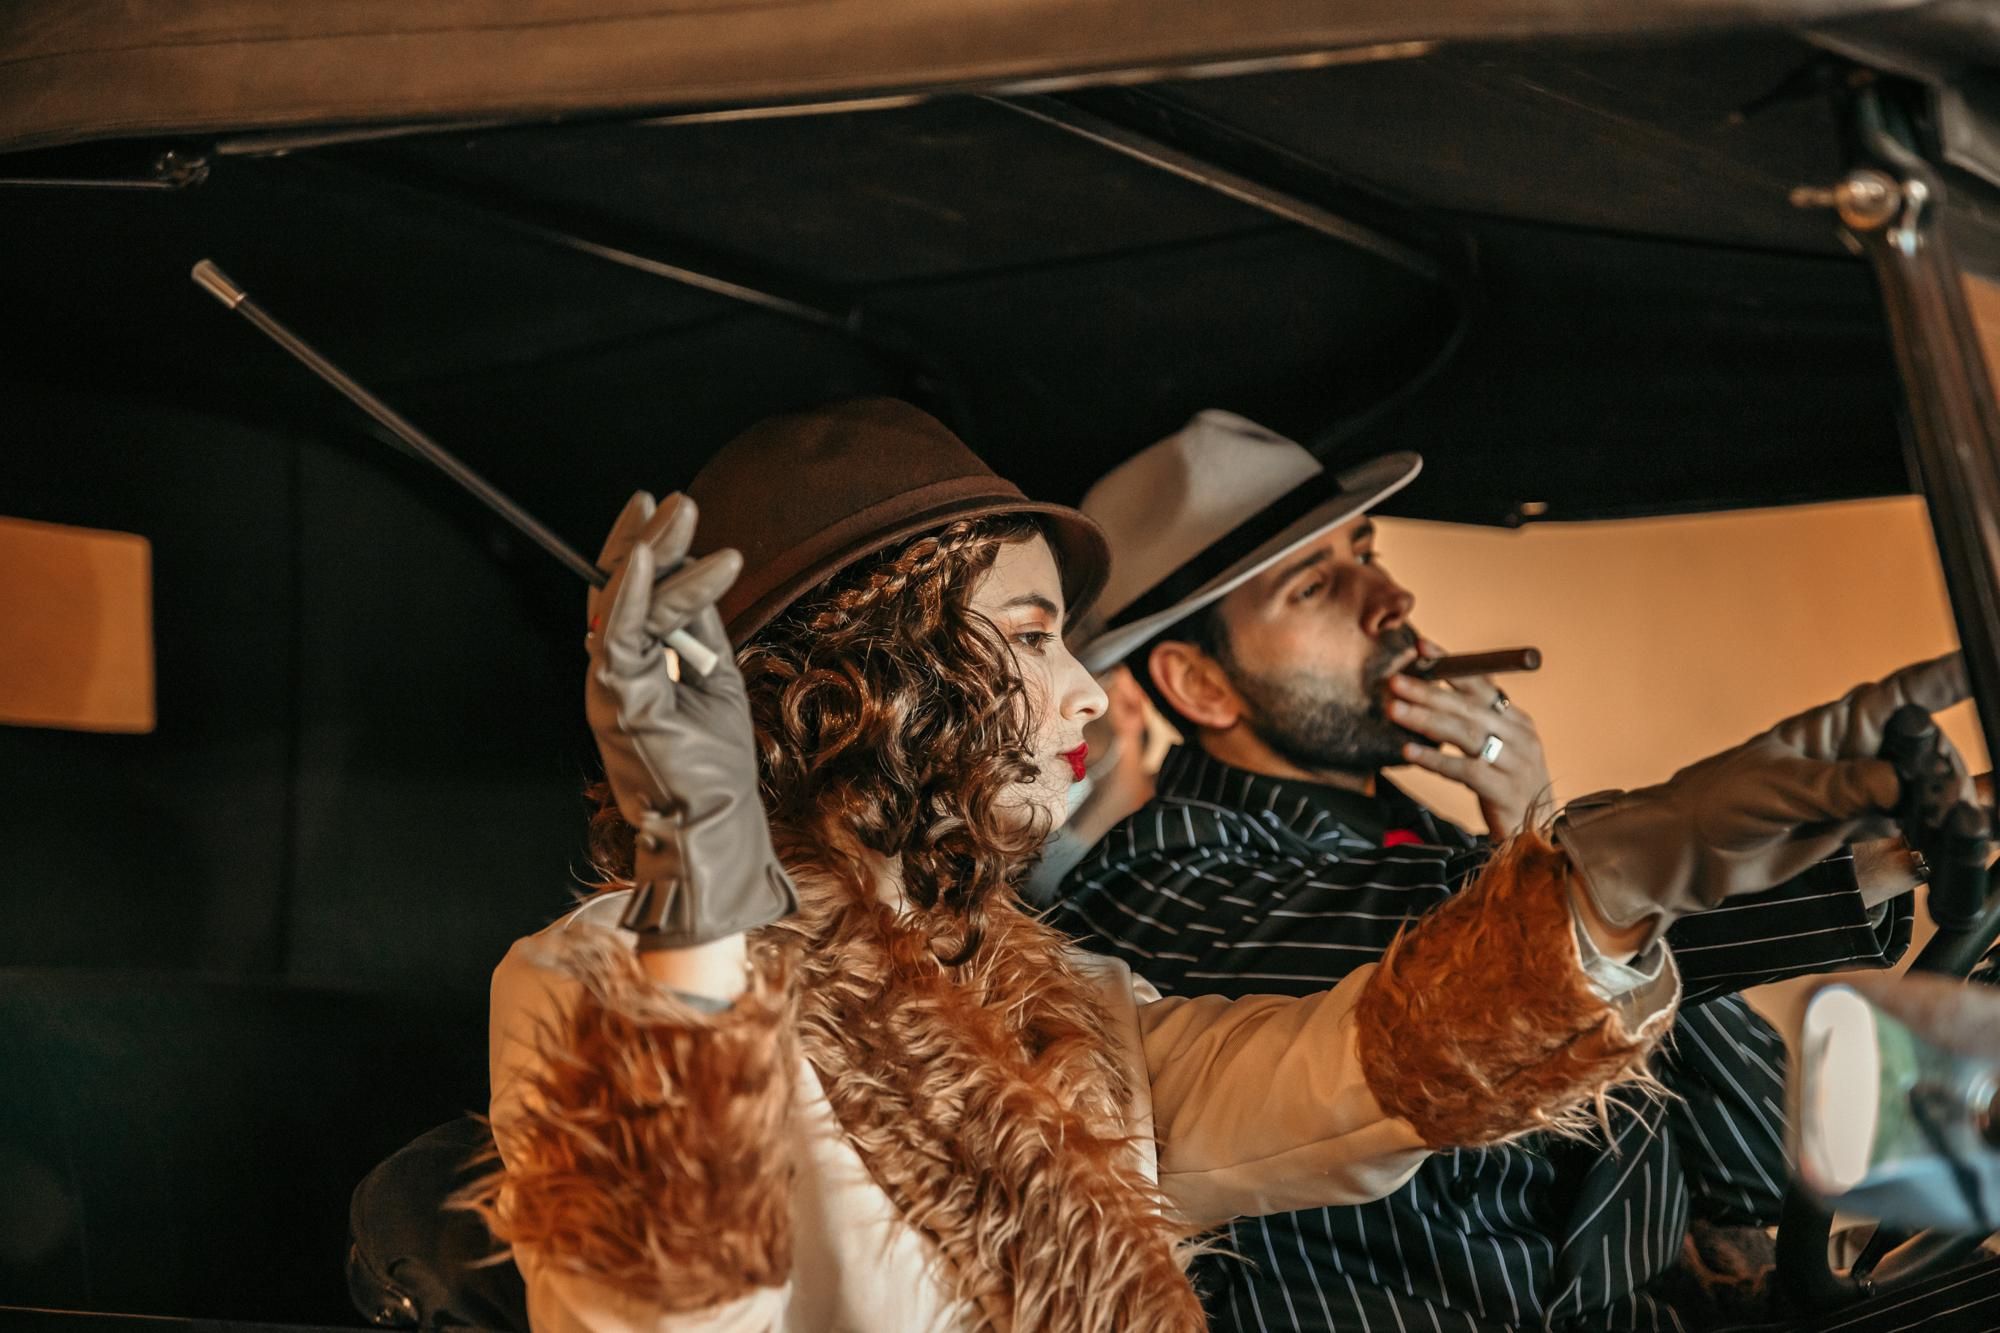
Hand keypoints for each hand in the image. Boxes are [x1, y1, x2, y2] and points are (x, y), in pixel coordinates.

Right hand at [587, 492, 796, 949]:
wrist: (709, 827)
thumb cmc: (713, 763)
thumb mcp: (716, 677)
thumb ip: (699, 629)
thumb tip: (699, 570)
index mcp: (635, 665)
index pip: (632, 593)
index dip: (646, 545)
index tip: (665, 503)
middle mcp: (614, 670)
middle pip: (621, 589)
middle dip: (650, 536)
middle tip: (676, 498)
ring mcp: (610, 686)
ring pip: (624, 605)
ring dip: (656, 554)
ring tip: (684, 514)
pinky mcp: (616, 702)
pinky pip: (618, 638)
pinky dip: (634, 596)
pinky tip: (648, 557)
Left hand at [1388, 645, 1551, 835]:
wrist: (1536, 833)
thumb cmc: (1507, 786)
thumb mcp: (1498, 750)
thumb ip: (1474, 725)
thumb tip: (1428, 697)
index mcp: (1517, 721)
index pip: (1483, 684)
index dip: (1452, 665)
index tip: (1421, 648)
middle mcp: (1521, 737)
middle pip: (1468, 708)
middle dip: (1429, 691)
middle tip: (1394, 681)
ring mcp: (1515, 764)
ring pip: (1465, 735)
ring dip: (1426, 720)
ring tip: (1394, 710)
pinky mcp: (1504, 792)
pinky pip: (1465, 770)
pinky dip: (1436, 759)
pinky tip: (1409, 751)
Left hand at [1555, 653, 1967, 943]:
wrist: (1690, 854)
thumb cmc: (1716, 802)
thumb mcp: (1776, 787)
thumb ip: (1837, 786)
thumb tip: (1895, 785)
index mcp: (1835, 727)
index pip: (1904, 694)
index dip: (1947, 679)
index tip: (1982, 665)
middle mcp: (1858, 758)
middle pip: (1929, 752)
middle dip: (1946, 770)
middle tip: (1941, 799)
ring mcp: (1864, 797)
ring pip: (1930, 793)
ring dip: (1951, 803)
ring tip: (1961, 822)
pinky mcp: (1862, 835)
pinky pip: (1916, 831)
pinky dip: (1941, 835)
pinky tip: (1961, 838)